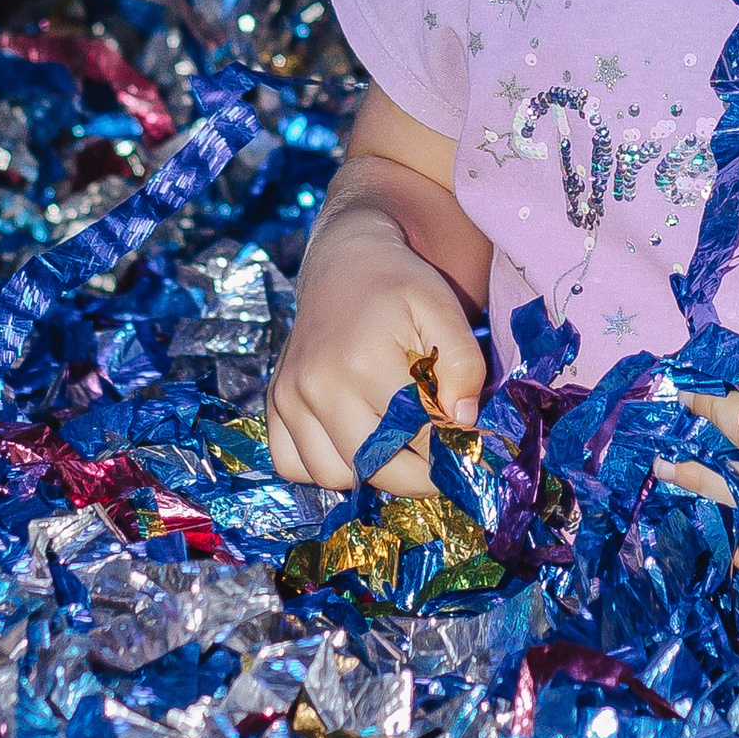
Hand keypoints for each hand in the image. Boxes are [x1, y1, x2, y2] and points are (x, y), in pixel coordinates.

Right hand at [267, 207, 482, 490]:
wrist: (345, 260)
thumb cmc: (401, 285)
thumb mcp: (444, 311)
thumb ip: (464, 365)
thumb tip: (463, 421)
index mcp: (363, 362)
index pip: (414, 441)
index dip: (447, 458)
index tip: (464, 454)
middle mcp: (317, 385)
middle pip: (373, 469)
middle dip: (415, 477)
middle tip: (438, 464)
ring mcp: (289, 397)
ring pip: (331, 476)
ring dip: (369, 474)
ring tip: (397, 448)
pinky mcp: (275, 404)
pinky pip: (293, 465)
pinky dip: (324, 468)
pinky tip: (354, 444)